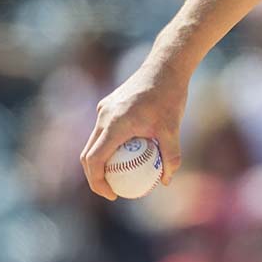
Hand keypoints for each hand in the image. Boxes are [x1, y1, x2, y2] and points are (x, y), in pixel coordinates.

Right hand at [80, 61, 188, 199]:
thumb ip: (171, 156)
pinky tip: (129, 152)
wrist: (165, 66)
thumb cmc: (170, 96)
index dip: (98, 182)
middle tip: (114, 190)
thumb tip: (166, 180)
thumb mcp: (173, 128)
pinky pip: (103, 130)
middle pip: (88, 154)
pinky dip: (108, 145)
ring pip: (94, 142)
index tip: (113, 195)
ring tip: (120, 176)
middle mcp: (104, 116)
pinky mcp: (109, 104)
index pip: (94, 160)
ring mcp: (104, 109)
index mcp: (114, 124)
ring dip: (101, 161)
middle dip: (96, 176)